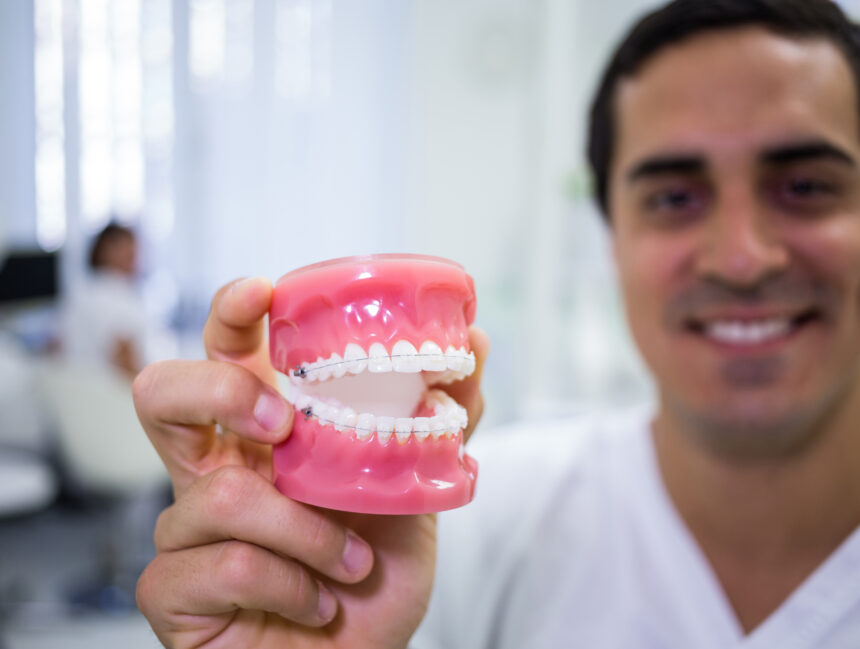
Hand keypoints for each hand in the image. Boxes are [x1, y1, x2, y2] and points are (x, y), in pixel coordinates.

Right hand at [133, 277, 488, 648]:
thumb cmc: (372, 566)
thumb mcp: (414, 485)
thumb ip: (440, 418)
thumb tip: (475, 345)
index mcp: (262, 435)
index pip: (224, 353)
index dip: (229, 313)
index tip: (264, 294)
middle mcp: (215, 470)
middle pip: (162, 393)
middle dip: (220, 392)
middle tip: (283, 424)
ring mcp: (186, 529)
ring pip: (221, 495)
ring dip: (307, 533)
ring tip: (349, 563)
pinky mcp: (173, 590)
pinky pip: (226, 565)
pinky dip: (292, 584)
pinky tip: (316, 602)